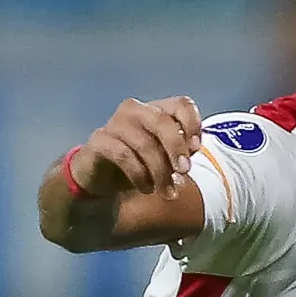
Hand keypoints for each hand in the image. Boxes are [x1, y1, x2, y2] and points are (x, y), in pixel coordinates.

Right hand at [72, 96, 202, 196]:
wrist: (103, 179)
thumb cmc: (141, 164)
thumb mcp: (166, 160)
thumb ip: (181, 152)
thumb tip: (191, 149)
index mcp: (156, 110)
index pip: (181, 104)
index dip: (192, 124)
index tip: (196, 148)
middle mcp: (135, 110)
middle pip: (162, 120)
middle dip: (176, 148)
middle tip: (185, 172)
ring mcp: (115, 123)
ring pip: (144, 143)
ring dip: (160, 172)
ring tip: (167, 192)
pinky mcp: (99, 141)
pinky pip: (124, 155)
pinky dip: (139, 175)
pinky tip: (146, 189)